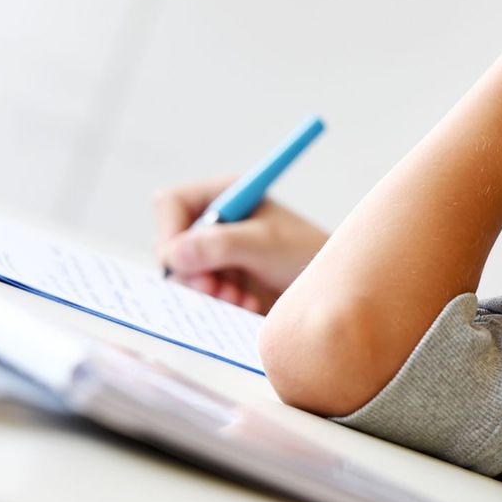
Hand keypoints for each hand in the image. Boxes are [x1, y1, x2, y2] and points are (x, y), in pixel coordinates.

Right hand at [153, 177, 328, 313]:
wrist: (331, 290)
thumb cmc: (307, 254)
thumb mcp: (266, 245)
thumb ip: (221, 245)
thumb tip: (174, 253)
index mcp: (224, 196)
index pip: (171, 204)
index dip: (169, 231)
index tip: (181, 261)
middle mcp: (214, 223)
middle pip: (170, 244)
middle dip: (190, 271)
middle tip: (215, 289)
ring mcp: (215, 254)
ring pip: (181, 275)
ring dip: (205, 292)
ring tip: (238, 300)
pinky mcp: (220, 282)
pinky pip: (198, 297)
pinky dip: (216, 305)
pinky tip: (246, 306)